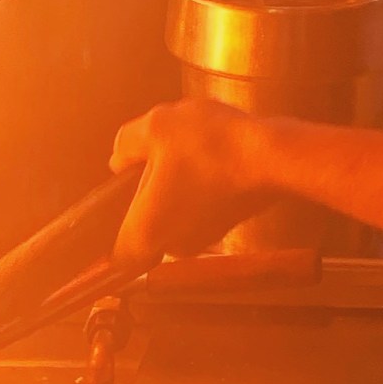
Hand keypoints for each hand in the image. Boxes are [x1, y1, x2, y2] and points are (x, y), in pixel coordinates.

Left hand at [110, 100, 276, 269]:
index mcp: (147, 232)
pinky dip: (198, 188)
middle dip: (146, 196)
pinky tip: (208, 157)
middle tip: (154, 158)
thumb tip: (118, 160)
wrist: (272, 156)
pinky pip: (198, 208)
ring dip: (173, 189)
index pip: (115, 256)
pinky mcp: (227, 224)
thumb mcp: (156, 127)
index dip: (110, 235)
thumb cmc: (208, 145)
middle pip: (145, 228)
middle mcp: (174, 245)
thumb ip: (126, 144)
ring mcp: (204, 237)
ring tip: (186, 150)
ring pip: (173, 216)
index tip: (114, 204)